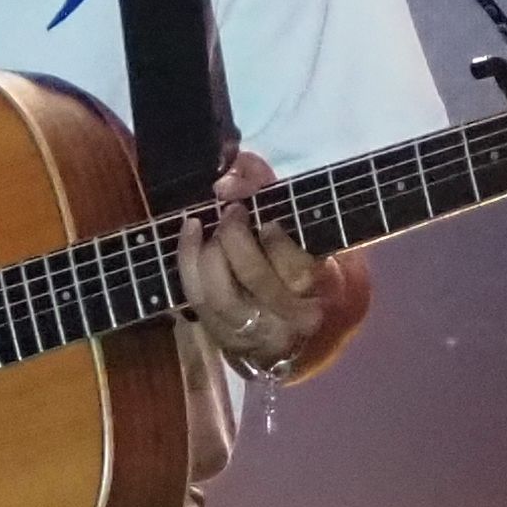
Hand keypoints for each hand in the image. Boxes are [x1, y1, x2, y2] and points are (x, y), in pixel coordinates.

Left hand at [175, 146, 341, 376]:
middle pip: (254, 277)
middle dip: (235, 237)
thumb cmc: (297, 259)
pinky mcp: (224, 336)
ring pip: (220, 294)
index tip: (268, 220)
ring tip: (207, 225)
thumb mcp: (299, 225)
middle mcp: (289, 318)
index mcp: (319, 290)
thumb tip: (236, 169)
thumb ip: (271, 190)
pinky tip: (191, 232)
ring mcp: (254, 333)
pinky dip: (188, 261)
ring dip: (207, 251)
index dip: (276, 239)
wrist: (290, 323)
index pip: (298, 268)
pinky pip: (197, 299)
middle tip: (232, 212)